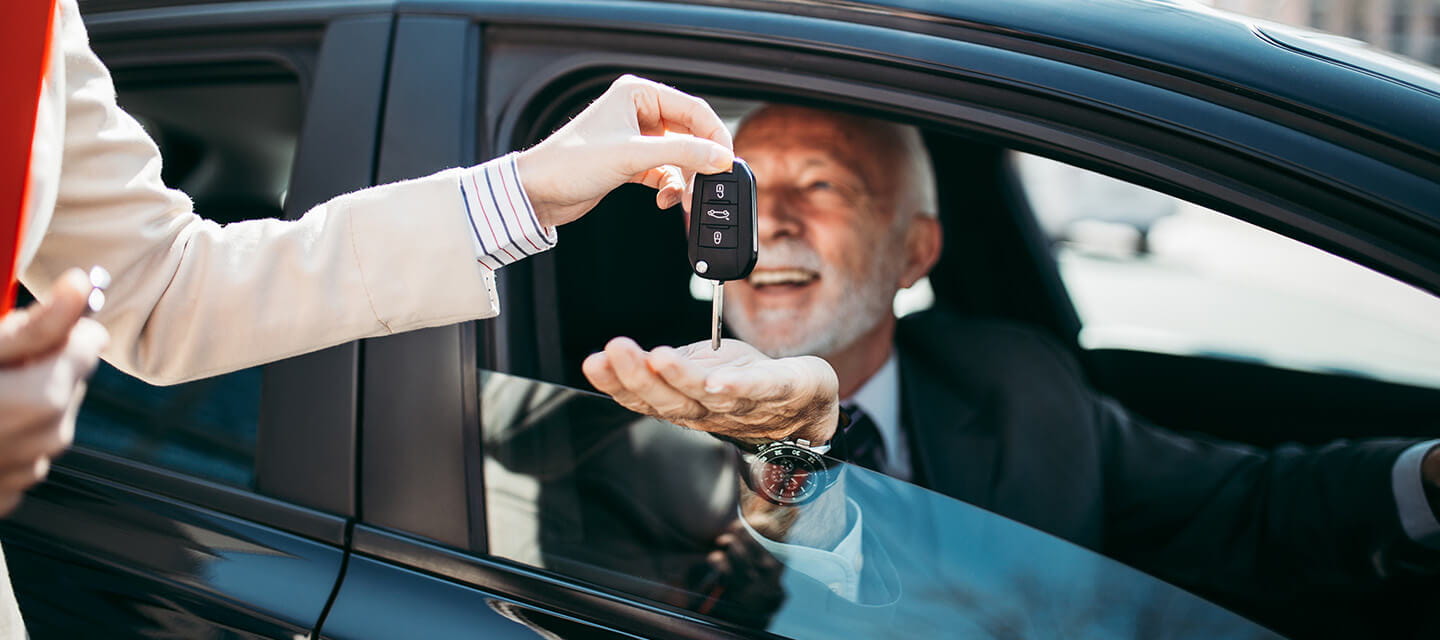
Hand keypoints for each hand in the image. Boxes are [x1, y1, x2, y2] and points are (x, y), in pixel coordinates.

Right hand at [0, 269, 108, 516]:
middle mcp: (47, 440)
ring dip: (23, 403)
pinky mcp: (5, 498)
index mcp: (46, 398)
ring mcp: (26, 473)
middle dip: (41, 365)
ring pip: (47, 418)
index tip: (20, 328)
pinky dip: (3, 438)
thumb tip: (82, 285)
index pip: (89, 343)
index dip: (56, 328)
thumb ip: (37, 323)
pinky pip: (21, 453)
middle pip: (70, 381)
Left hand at [515, 74, 733, 227]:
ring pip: (678, 156)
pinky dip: (670, 187)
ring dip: (684, 178)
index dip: (715, 135)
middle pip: (689, 133)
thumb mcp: (633, 156)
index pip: (693, 109)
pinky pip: (665, 172)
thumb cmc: (569, 163)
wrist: (537, 193)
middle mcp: (637, 112)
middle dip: (699, 161)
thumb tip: (720, 157)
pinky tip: (665, 199)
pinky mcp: (630, 163)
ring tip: (682, 196)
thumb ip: (683, 154)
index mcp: (637, 94)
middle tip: (709, 181)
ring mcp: (634, 138)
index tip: (727, 160)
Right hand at [582, 337, 839, 443]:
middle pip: (669, 401)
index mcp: (687, 404)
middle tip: (614, 351)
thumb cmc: (749, 384)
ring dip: (679, 379)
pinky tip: (718, 382)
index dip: (617, 383)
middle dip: (638, 377)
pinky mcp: (780, 391)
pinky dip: (736, 388)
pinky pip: (756, 392)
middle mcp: (710, 412)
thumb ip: (667, 365)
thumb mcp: (701, 365)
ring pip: (706, 397)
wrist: (810, 403)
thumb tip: (622, 357)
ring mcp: (745, 406)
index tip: (594, 361)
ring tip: (657, 358)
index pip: (645, 398)